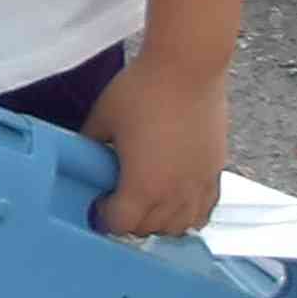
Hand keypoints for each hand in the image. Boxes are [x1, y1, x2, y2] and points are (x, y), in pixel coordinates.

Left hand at [82, 47, 232, 238]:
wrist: (188, 68)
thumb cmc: (143, 90)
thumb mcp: (102, 118)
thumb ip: (88, 144)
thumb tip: (81, 157)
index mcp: (142, 186)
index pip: (121, 225)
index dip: (104, 218)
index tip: (96, 205)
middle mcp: (174, 195)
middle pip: (149, 229)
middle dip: (129, 221)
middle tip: (116, 201)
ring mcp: (198, 185)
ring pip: (179, 226)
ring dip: (159, 222)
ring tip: (146, 203)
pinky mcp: (215, 172)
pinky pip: (205, 210)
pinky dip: (189, 214)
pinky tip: (176, 201)